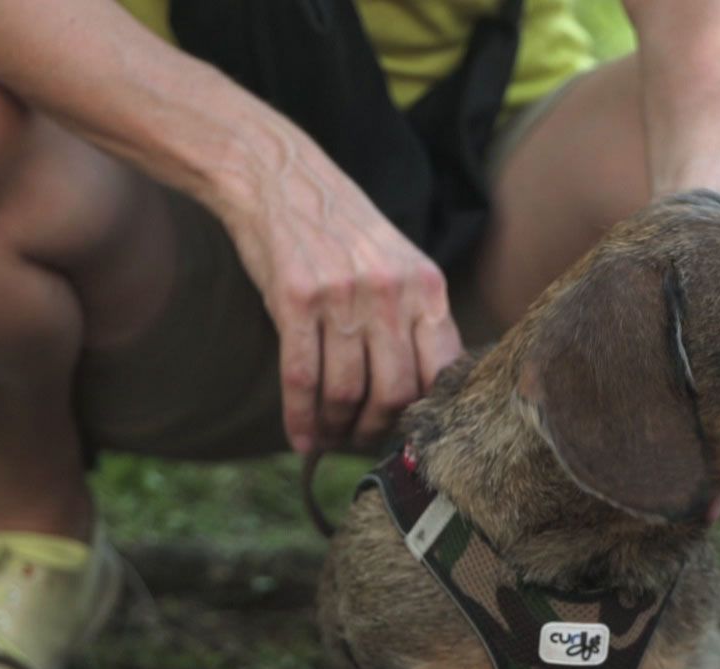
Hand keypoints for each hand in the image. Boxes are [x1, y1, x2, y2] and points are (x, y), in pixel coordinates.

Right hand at [216, 137, 464, 453]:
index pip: (440, 371)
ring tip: (329, 437)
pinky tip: (300, 437)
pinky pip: (302, 378)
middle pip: (395, 391)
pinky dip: (300, 418)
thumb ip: (414, 316)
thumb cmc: (339, 228)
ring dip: (336, 428)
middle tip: (361, 439)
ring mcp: (343, 296)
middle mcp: (390, 292)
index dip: (424, 413)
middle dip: (377, 429)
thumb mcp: (396, 262)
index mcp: (425, 286)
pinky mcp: (295, 300)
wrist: (279, 177)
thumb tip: (421, 390)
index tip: (406, 431)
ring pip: (346, 391)